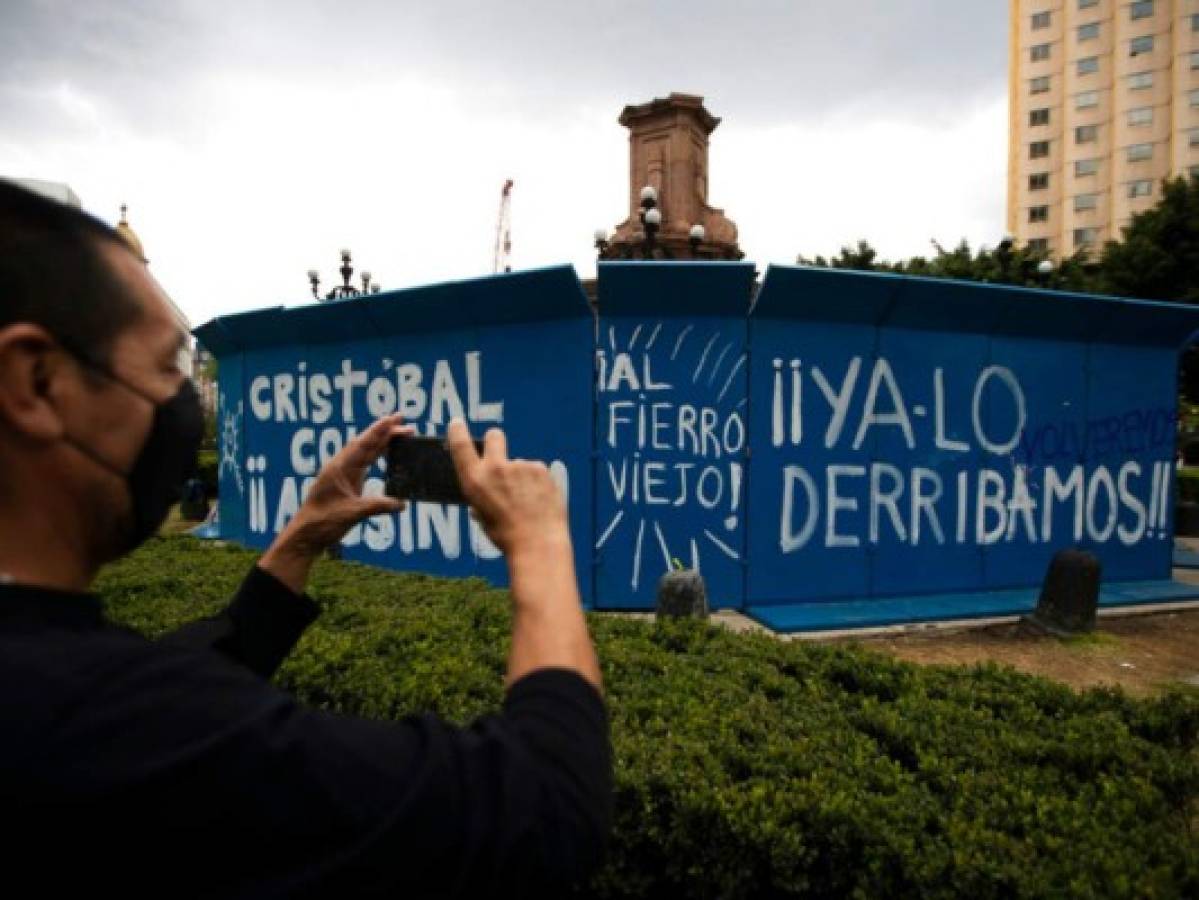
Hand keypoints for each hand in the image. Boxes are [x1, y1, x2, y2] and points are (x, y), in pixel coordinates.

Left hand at [261, 415, 409, 591]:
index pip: (362, 445)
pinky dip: (377, 455)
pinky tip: (385, 452)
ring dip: (382, 442)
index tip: (392, 418)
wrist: (306, 535)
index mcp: (339, 469)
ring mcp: (343, 475)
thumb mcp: (351, 514)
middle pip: (366, 444)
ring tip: (399, 432)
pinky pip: (364, 463)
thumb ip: (376, 506)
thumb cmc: (322, 523)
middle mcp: (341, 467)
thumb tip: (401, 503)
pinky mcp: (346, 483)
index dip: (379, 431)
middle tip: (402, 420)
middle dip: (384, 431)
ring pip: (366, 452)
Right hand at [446, 419, 569, 559]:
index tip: (457, 423)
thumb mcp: (483, 518)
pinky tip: (539, 501)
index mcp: (475, 481)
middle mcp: (496, 468)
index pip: (460, 445)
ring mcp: (520, 466)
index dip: (457, 431)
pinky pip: (535, 472)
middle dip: (495, 440)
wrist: (538, 543)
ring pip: (519, 463)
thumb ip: (480, 500)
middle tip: (500, 456)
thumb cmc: (507, 536)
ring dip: (521, 476)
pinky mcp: (541, 469)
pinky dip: (537, 483)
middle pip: (495, 436)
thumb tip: (482, 497)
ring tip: (527, 502)